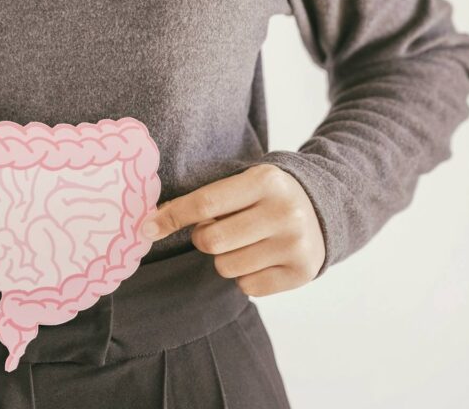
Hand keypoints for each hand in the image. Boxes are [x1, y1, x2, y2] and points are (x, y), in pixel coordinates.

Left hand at [140, 164, 324, 295]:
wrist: (323, 209)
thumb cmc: (266, 197)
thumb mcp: (244, 183)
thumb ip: (206, 198)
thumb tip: (152, 221)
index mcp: (265, 181)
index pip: (204, 203)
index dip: (170, 217)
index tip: (145, 228)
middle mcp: (284, 211)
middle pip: (211, 241)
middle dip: (203, 239)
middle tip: (218, 230)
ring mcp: (295, 244)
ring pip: (226, 267)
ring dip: (225, 259)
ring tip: (246, 243)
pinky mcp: (302, 272)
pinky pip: (247, 287)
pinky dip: (246, 276)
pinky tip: (262, 258)